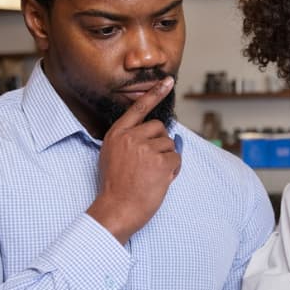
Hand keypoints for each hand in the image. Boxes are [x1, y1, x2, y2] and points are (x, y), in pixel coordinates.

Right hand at [86, 77, 179, 242]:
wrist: (117, 208)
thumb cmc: (116, 187)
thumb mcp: (113, 156)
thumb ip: (131, 141)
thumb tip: (160, 133)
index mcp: (117, 134)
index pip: (138, 108)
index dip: (155, 93)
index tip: (168, 80)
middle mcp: (130, 137)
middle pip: (159, 128)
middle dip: (160, 143)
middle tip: (149, 164)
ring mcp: (145, 148)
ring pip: (169, 144)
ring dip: (167, 159)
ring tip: (151, 175)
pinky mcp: (160, 161)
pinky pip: (176, 158)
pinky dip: (173, 170)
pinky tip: (159, 180)